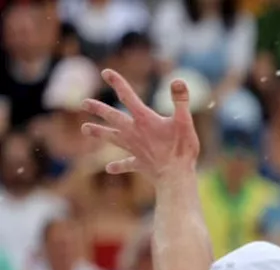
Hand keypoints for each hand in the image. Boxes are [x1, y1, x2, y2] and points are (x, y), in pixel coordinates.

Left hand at [81, 70, 198, 177]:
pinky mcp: (140, 164)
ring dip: (99, 132)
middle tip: (83, 103)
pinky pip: (127, 164)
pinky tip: (110, 168)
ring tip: (84, 129)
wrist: (175, 175)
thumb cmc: (181, 148)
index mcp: (144, 120)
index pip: (128, 96)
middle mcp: (134, 132)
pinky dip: (118, 166)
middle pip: (113, 117)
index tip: (105, 72)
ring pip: (113, 138)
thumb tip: (177, 80)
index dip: (117, 83)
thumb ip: (181, 100)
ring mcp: (135, 148)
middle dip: (98, 109)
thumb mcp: (185, 121)